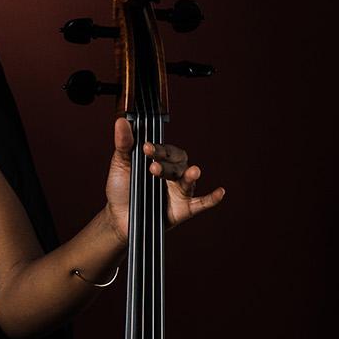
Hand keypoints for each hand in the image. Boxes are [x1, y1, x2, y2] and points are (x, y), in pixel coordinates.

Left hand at [104, 116, 225, 239]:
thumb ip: (123, 144)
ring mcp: (179, 191)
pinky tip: (220, 192)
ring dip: (190, 177)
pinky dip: (212, 199)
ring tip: (194, 172)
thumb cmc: (121, 188)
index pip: (165, 151)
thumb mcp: (120, 165)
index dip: (158, 149)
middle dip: (167, 165)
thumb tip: (121, 122)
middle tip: (153, 168)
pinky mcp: (183, 209)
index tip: (146, 148)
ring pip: (188, 181)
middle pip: (178, 165)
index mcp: (160, 160)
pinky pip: (201, 203)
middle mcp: (172, 174)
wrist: (118, 217)